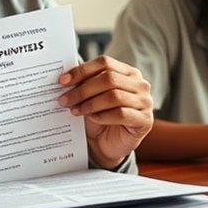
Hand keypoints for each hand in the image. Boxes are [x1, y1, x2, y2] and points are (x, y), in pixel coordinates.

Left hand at [58, 55, 153, 169]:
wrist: (107, 145)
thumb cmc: (99, 118)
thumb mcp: (90, 97)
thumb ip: (83, 83)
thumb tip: (65, 75)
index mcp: (128, 72)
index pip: (105, 63)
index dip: (82, 70)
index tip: (63, 81)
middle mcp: (140, 84)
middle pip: (109, 79)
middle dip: (83, 90)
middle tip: (64, 100)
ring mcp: (145, 102)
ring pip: (115, 96)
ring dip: (90, 104)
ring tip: (75, 110)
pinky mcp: (145, 120)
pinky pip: (121, 114)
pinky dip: (103, 116)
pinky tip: (92, 118)